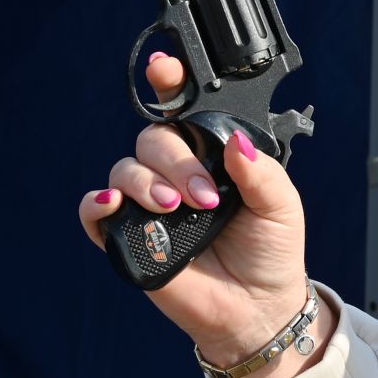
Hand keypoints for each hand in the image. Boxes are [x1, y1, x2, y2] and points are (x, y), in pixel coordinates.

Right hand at [77, 54, 324, 377]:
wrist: (257, 308)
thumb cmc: (270, 253)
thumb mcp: (281, 206)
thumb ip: (262, 171)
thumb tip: (237, 141)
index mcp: (213, 156)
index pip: (185, 110)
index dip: (170, 84)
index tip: (167, 69)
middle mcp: (177, 173)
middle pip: (154, 138)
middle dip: (176, 160)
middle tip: (205, 195)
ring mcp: (150, 203)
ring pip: (125, 169)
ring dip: (147, 182)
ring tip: (177, 208)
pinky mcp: (129, 237)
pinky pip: (95, 209)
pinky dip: (98, 203)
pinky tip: (115, 205)